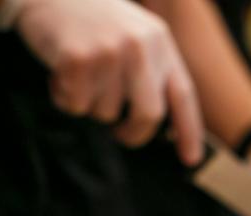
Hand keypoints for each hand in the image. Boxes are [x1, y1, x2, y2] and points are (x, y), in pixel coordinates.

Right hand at [15, 0, 203, 164]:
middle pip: (148, 115)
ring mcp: (109, 52)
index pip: (182, 95)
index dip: (189, 130)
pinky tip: (59, 72)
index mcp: (159, 42)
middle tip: (119, 133)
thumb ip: (150, 71)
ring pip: (105, 113)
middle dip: (133, 133)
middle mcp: (139, 46)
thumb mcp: (132, 35)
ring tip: (78, 74)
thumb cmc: (89, 20)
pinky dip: (63, 98)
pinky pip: (75, 106)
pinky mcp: (78, 59)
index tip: (191, 159)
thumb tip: (160, 123)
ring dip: (88, 104)